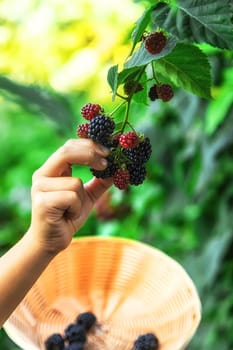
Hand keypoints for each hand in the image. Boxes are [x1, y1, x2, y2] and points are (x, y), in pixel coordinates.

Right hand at [28, 139, 111, 254]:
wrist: (52, 242)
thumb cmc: (68, 216)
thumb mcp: (87, 196)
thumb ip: (99, 182)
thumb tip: (119, 170)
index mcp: (51, 170)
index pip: (68, 147)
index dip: (89, 146)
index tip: (108, 152)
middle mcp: (42, 175)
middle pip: (67, 152)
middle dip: (90, 156)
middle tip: (106, 164)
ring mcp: (40, 188)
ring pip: (75, 182)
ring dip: (81, 199)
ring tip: (72, 210)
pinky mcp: (42, 202)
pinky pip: (72, 197)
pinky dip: (76, 209)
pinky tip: (67, 216)